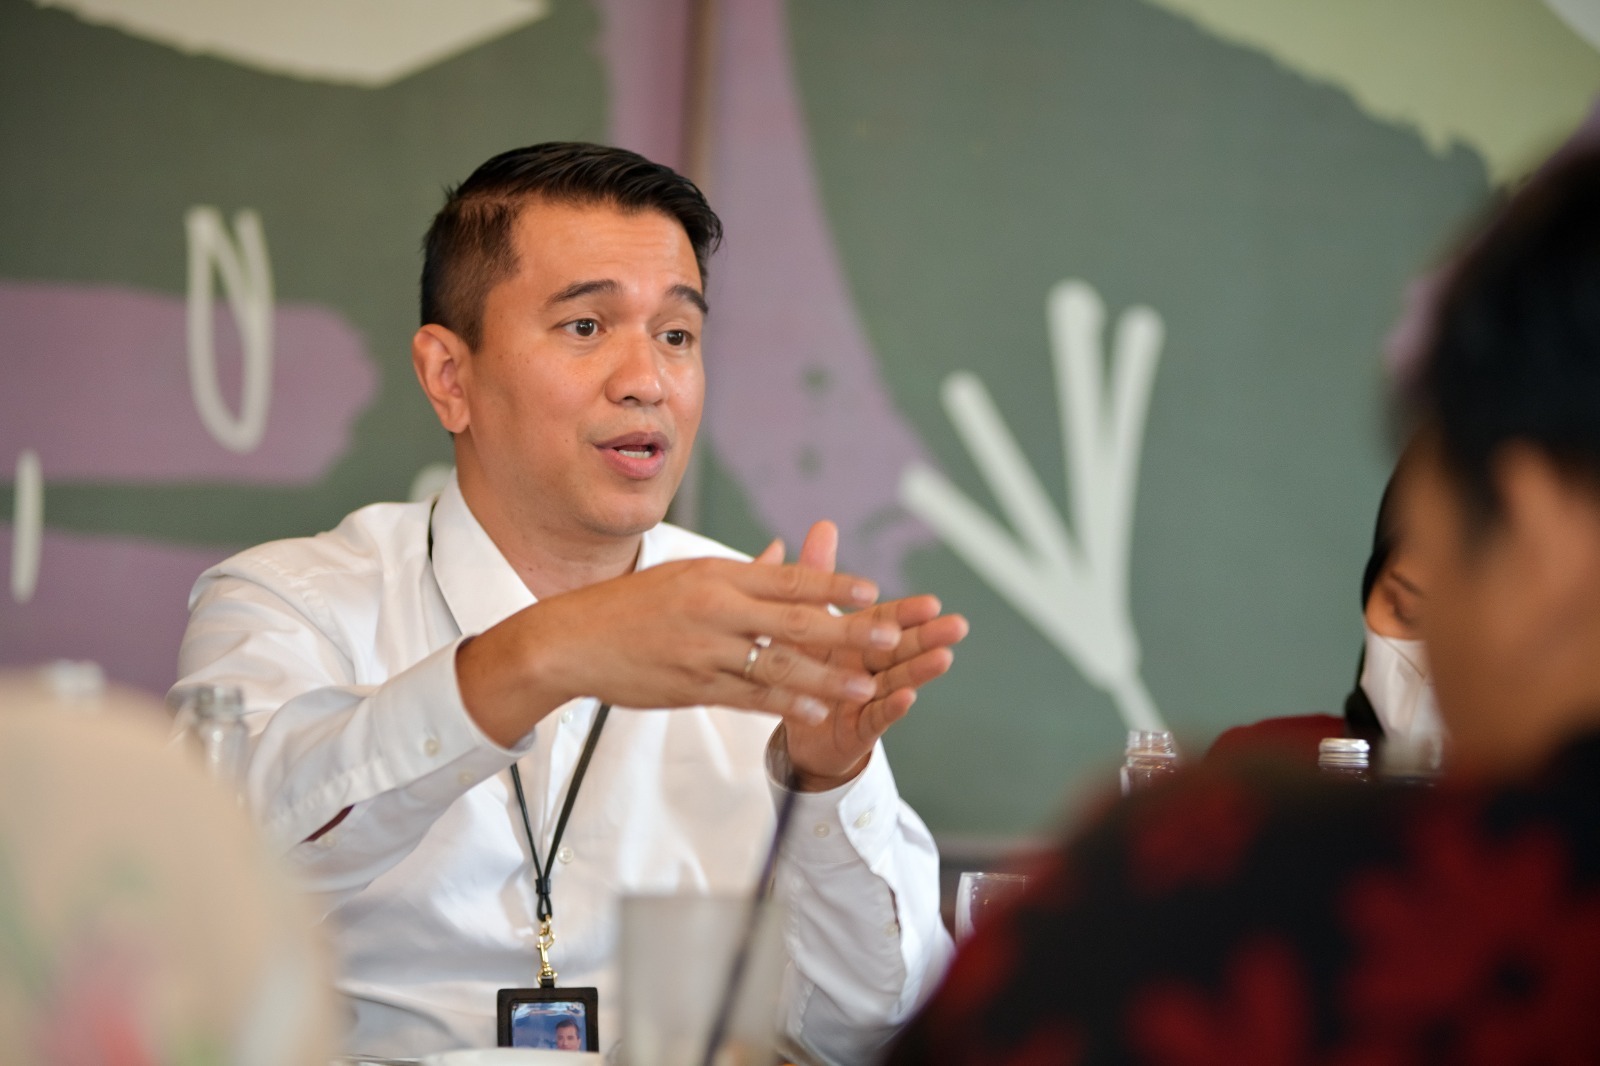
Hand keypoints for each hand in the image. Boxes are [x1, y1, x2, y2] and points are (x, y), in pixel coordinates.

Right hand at [457, 551, 901, 746]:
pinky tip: (813, 711)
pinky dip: (782, 704)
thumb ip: (741, 572)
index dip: (831, 586)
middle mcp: (715, 609)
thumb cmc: (631, 605)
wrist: (571, 639)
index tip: (871, 590)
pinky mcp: (692, 686)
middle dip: (845, 631)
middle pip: (792, 621)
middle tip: (889, 639)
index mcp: (717, 576)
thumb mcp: (687, 574)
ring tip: (863, 688)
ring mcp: (704, 651)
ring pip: (775, 665)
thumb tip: (783, 553)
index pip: (785, 579)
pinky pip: (746, 697)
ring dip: (824, 678)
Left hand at [762, 521, 967, 789]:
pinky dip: (891, 708)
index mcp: (857, 638)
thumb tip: (824, 526)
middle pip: (900, 649)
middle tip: (958, 626)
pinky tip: (908, 698)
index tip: (932, 603)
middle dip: (928, 638)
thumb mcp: (804, 620)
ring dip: (920, 671)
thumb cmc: (805, 669)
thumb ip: (817, 575)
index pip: (886, 621)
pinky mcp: (857, 729)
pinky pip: (874, 718)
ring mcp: (867, 699)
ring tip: (944, 658)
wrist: (796, 729)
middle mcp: (867, 666)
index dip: (907, 613)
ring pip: (896, 681)